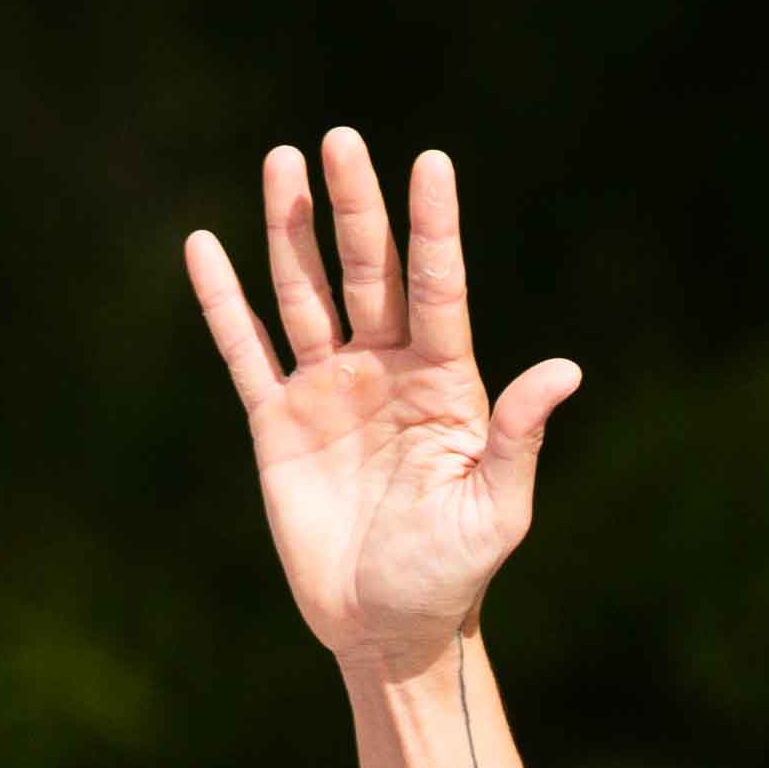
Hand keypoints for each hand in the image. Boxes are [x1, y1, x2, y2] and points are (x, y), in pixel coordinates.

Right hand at [183, 130, 581, 682]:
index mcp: (445, 382)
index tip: (433, 162)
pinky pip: (245, 350)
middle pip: (367, 271)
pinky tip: (203, 246)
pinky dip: (223, 302)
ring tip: (283, 162)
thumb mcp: (498, 510)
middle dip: (354, 206)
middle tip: (340, 139)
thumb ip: (519, 436)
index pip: (438, 286)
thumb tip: (565, 370)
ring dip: (291, 230)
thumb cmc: (453, 573)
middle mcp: (385, 369)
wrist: (388, 628)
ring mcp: (328, 389)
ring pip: (305, 293)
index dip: (434, 227)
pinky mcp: (277, 422)